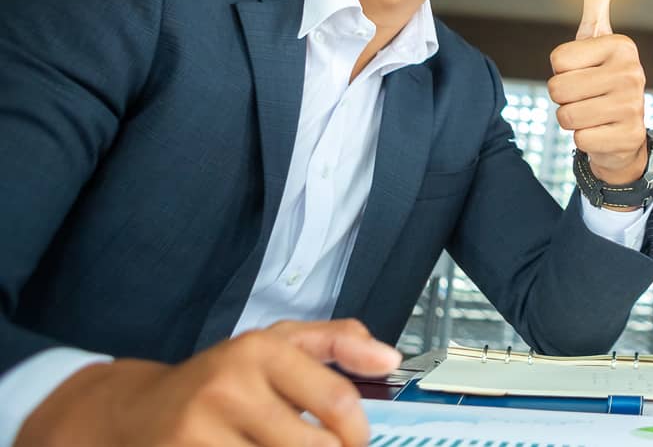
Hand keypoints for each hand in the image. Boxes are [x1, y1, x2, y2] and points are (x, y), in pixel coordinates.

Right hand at [17, 318, 399, 446]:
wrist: (138, 410)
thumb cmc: (222, 378)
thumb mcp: (280, 343)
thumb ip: (339, 341)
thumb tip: (389, 359)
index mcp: (261, 350)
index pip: (336, 400)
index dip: (357, 432)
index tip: (356, 440)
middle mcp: (229, 386)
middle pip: (313, 446)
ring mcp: (201, 430)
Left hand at [549, 0, 648, 185]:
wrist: (624, 135)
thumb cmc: (603, 80)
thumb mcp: (597, 39)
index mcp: (620, 46)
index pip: (558, 60)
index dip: (562, 71)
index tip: (584, 73)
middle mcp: (631, 73)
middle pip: (558, 88)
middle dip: (564, 98)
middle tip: (586, 98)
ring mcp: (632, 107)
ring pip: (566, 115)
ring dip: (573, 120)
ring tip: (593, 115)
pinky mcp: (627, 138)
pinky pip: (579, 139)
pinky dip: (585, 141)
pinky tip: (602, 133)